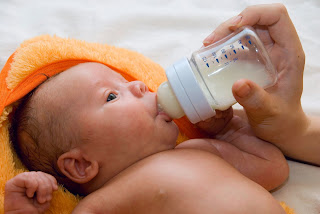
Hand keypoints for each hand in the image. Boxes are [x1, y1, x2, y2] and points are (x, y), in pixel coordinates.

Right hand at [4, 171, 57, 213]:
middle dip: (47, 187)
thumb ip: (49, 188)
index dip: (51, 180)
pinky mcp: (12, 183)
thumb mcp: (45, 197)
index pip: (44, 175)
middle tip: (45, 199)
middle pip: (41, 175)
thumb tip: (54, 185)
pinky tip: (30, 195)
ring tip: (40, 200)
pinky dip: (32, 187)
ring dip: (41, 188)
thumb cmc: (33, 209)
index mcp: (34, 181)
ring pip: (35, 176)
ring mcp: (19, 180)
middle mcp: (26, 179)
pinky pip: (28, 178)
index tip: (55, 189)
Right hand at [202, 4, 307, 151]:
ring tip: (206, 48)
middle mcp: (276, 48)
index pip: (276, 16)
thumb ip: (255, 99)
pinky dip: (221, 48)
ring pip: (243, 30)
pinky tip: (210, 58)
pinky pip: (236, 46)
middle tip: (210, 42)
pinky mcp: (252, 62)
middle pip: (254, 20)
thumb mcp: (269, 112)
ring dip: (223, 35)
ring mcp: (263, 54)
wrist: (280, 129)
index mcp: (289, 53)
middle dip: (230, 25)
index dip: (255, 14)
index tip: (233, 28)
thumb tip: (237, 84)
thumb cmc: (281, 121)